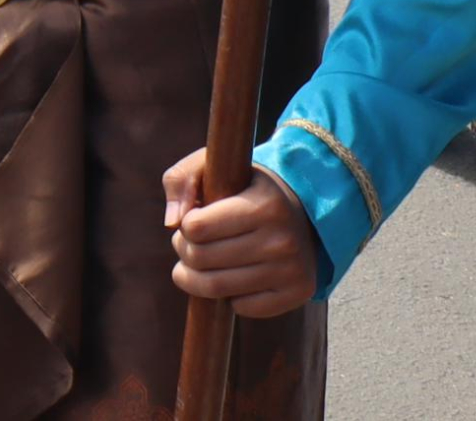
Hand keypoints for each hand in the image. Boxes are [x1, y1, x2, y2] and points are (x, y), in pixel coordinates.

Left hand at [159, 150, 319, 315]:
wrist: (303, 213)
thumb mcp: (216, 167)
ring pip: (217, 288)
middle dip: (185, 251)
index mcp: (265, 204)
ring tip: (197, 265)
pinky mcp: (298, 293)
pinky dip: (228, 297)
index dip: (185, 225)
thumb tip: (171, 222)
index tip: (192, 220)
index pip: (196, 227)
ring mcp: (292, 270)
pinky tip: (233, 277)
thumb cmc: (247, 189)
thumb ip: (182, 179)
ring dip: (195, 279)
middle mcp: (283, 240)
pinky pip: (242, 308)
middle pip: (201, 259)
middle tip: (189, 244)